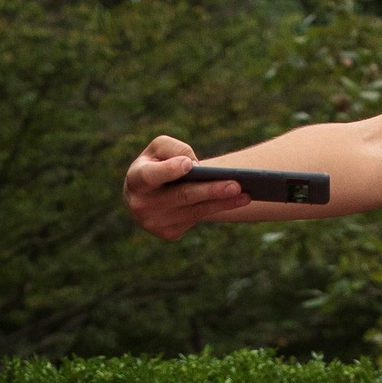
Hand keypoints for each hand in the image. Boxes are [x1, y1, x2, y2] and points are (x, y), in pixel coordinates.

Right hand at [123, 137, 249, 242]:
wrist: (148, 194)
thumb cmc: (156, 164)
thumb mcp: (158, 149)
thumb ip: (174, 149)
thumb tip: (195, 167)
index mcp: (135, 180)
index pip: (151, 176)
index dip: (169, 170)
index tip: (189, 165)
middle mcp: (141, 205)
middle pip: (182, 196)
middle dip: (210, 190)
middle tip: (235, 185)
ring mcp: (155, 223)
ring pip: (194, 211)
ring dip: (222, 203)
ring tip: (246, 194)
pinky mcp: (169, 233)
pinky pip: (197, 219)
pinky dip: (218, 209)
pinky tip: (237, 202)